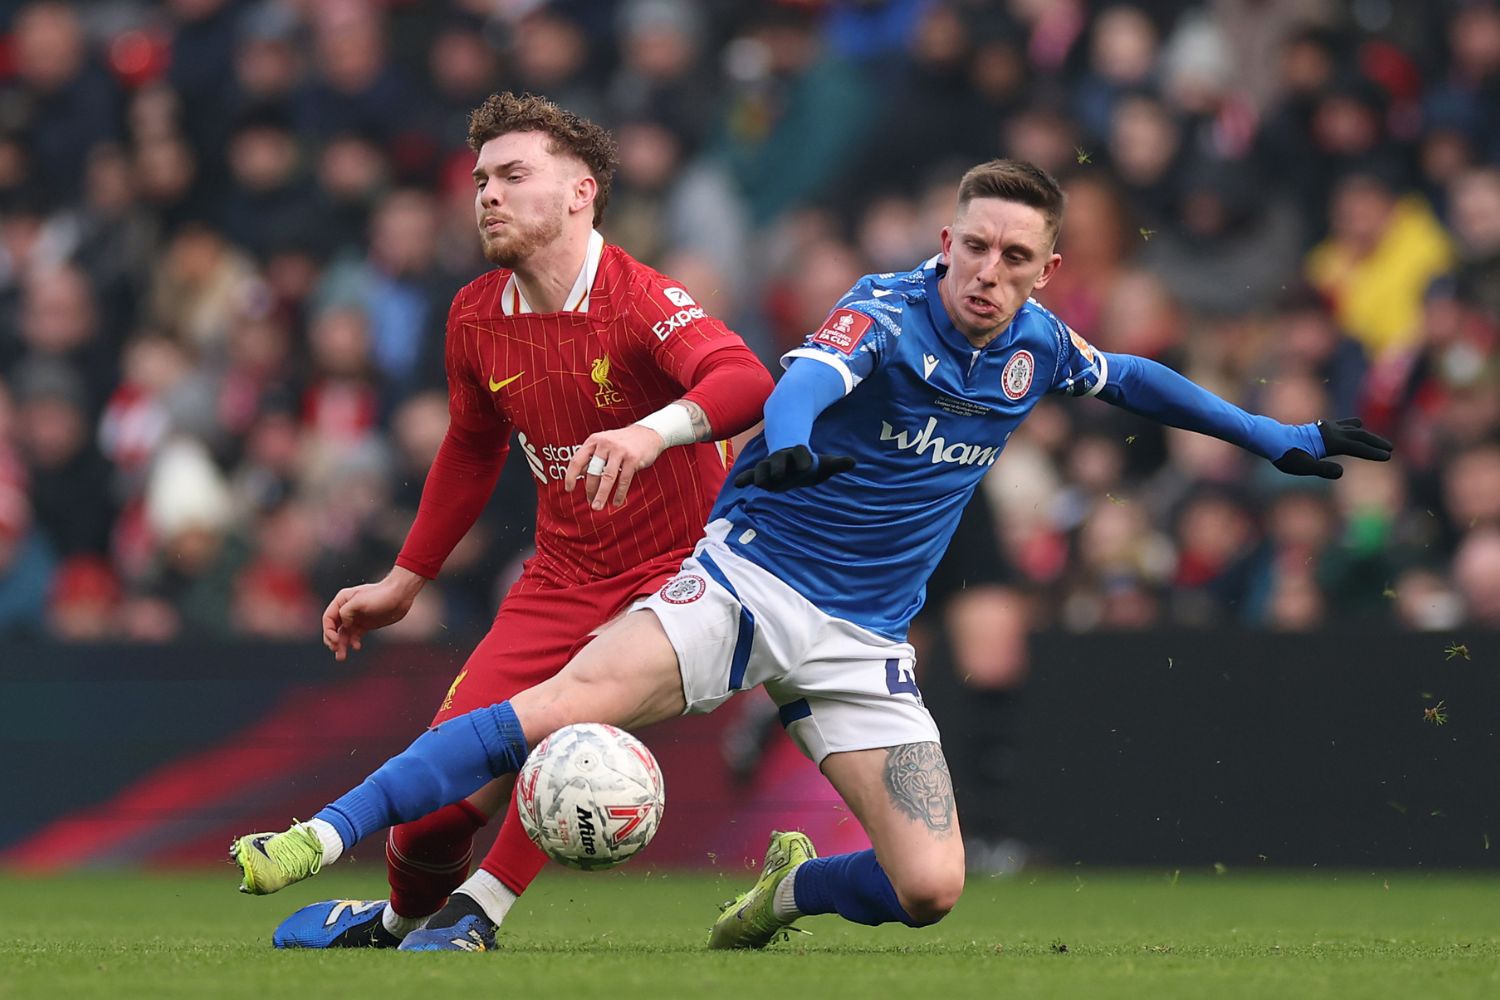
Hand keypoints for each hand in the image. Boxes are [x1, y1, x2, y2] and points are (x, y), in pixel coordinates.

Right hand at [322, 566, 425, 660]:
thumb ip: (346, 612)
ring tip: (341, 658)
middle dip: (333, 640)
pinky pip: (355, 636)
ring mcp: (356, 618)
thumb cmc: (380, 595)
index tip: (335, 640)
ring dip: (341, 645)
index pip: (328, 618)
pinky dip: (353, 642)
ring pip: (344, 634)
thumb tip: (344, 625)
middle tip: (336, 650)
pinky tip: (357, 647)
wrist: (400, 596)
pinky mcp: (365, 624)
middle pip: (333, 628)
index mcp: (342, 601)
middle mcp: (347, 610)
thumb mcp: (360, 602)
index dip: (329, 631)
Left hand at [564, 424, 667, 509]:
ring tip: (597, 506)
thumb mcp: (604, 444)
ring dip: (601, 495)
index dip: (571, 476)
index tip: (569, 489)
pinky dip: (619, 494)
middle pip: (592, 471)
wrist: (648, 433)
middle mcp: (605, 444)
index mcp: (594, 440)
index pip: (577, 460)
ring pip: (607, 478)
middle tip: (590, 502)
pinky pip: (623, 480)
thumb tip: (578, 474)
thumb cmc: (623, 442)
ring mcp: (619, 451)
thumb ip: (591, 457)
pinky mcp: (632, 458)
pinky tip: (616, 502)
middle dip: (590, 490)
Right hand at [732, 444, 855, 491]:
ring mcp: (770, 466)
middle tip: (779, 474)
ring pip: (763, 468)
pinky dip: (745, 479)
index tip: (806, 466)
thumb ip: (837, 463)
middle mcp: (783, 458)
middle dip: (778, 466)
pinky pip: (750, 475)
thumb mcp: (824, 464)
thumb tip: (853, 462)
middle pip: (779, 460)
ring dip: (761, 475)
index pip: (801, 453)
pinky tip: (738, 485)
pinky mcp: (762, 475)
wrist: (790, 461)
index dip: (803, 458)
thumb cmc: (810, 464)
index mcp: (799, 454)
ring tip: (761, 482)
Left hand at [1273, 417, 1392, 478]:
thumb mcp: (1303, 466)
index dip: (1372, 452)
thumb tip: (1341, 472)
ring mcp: (1326, 428)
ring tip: (1378, 442)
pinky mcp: (1320, 428)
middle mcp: (1331, 432)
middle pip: (1359, 435)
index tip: (1387, 457)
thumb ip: (1322, 469)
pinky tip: (1355, 427)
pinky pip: (1342, 425)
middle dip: (1375, 443)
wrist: (1271, 438)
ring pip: (1352, 429)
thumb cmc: (1286, 455)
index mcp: (1330, 441)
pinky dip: (1353, 427)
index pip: (1357, 447)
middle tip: (1389, 450)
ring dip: (1367, 435)